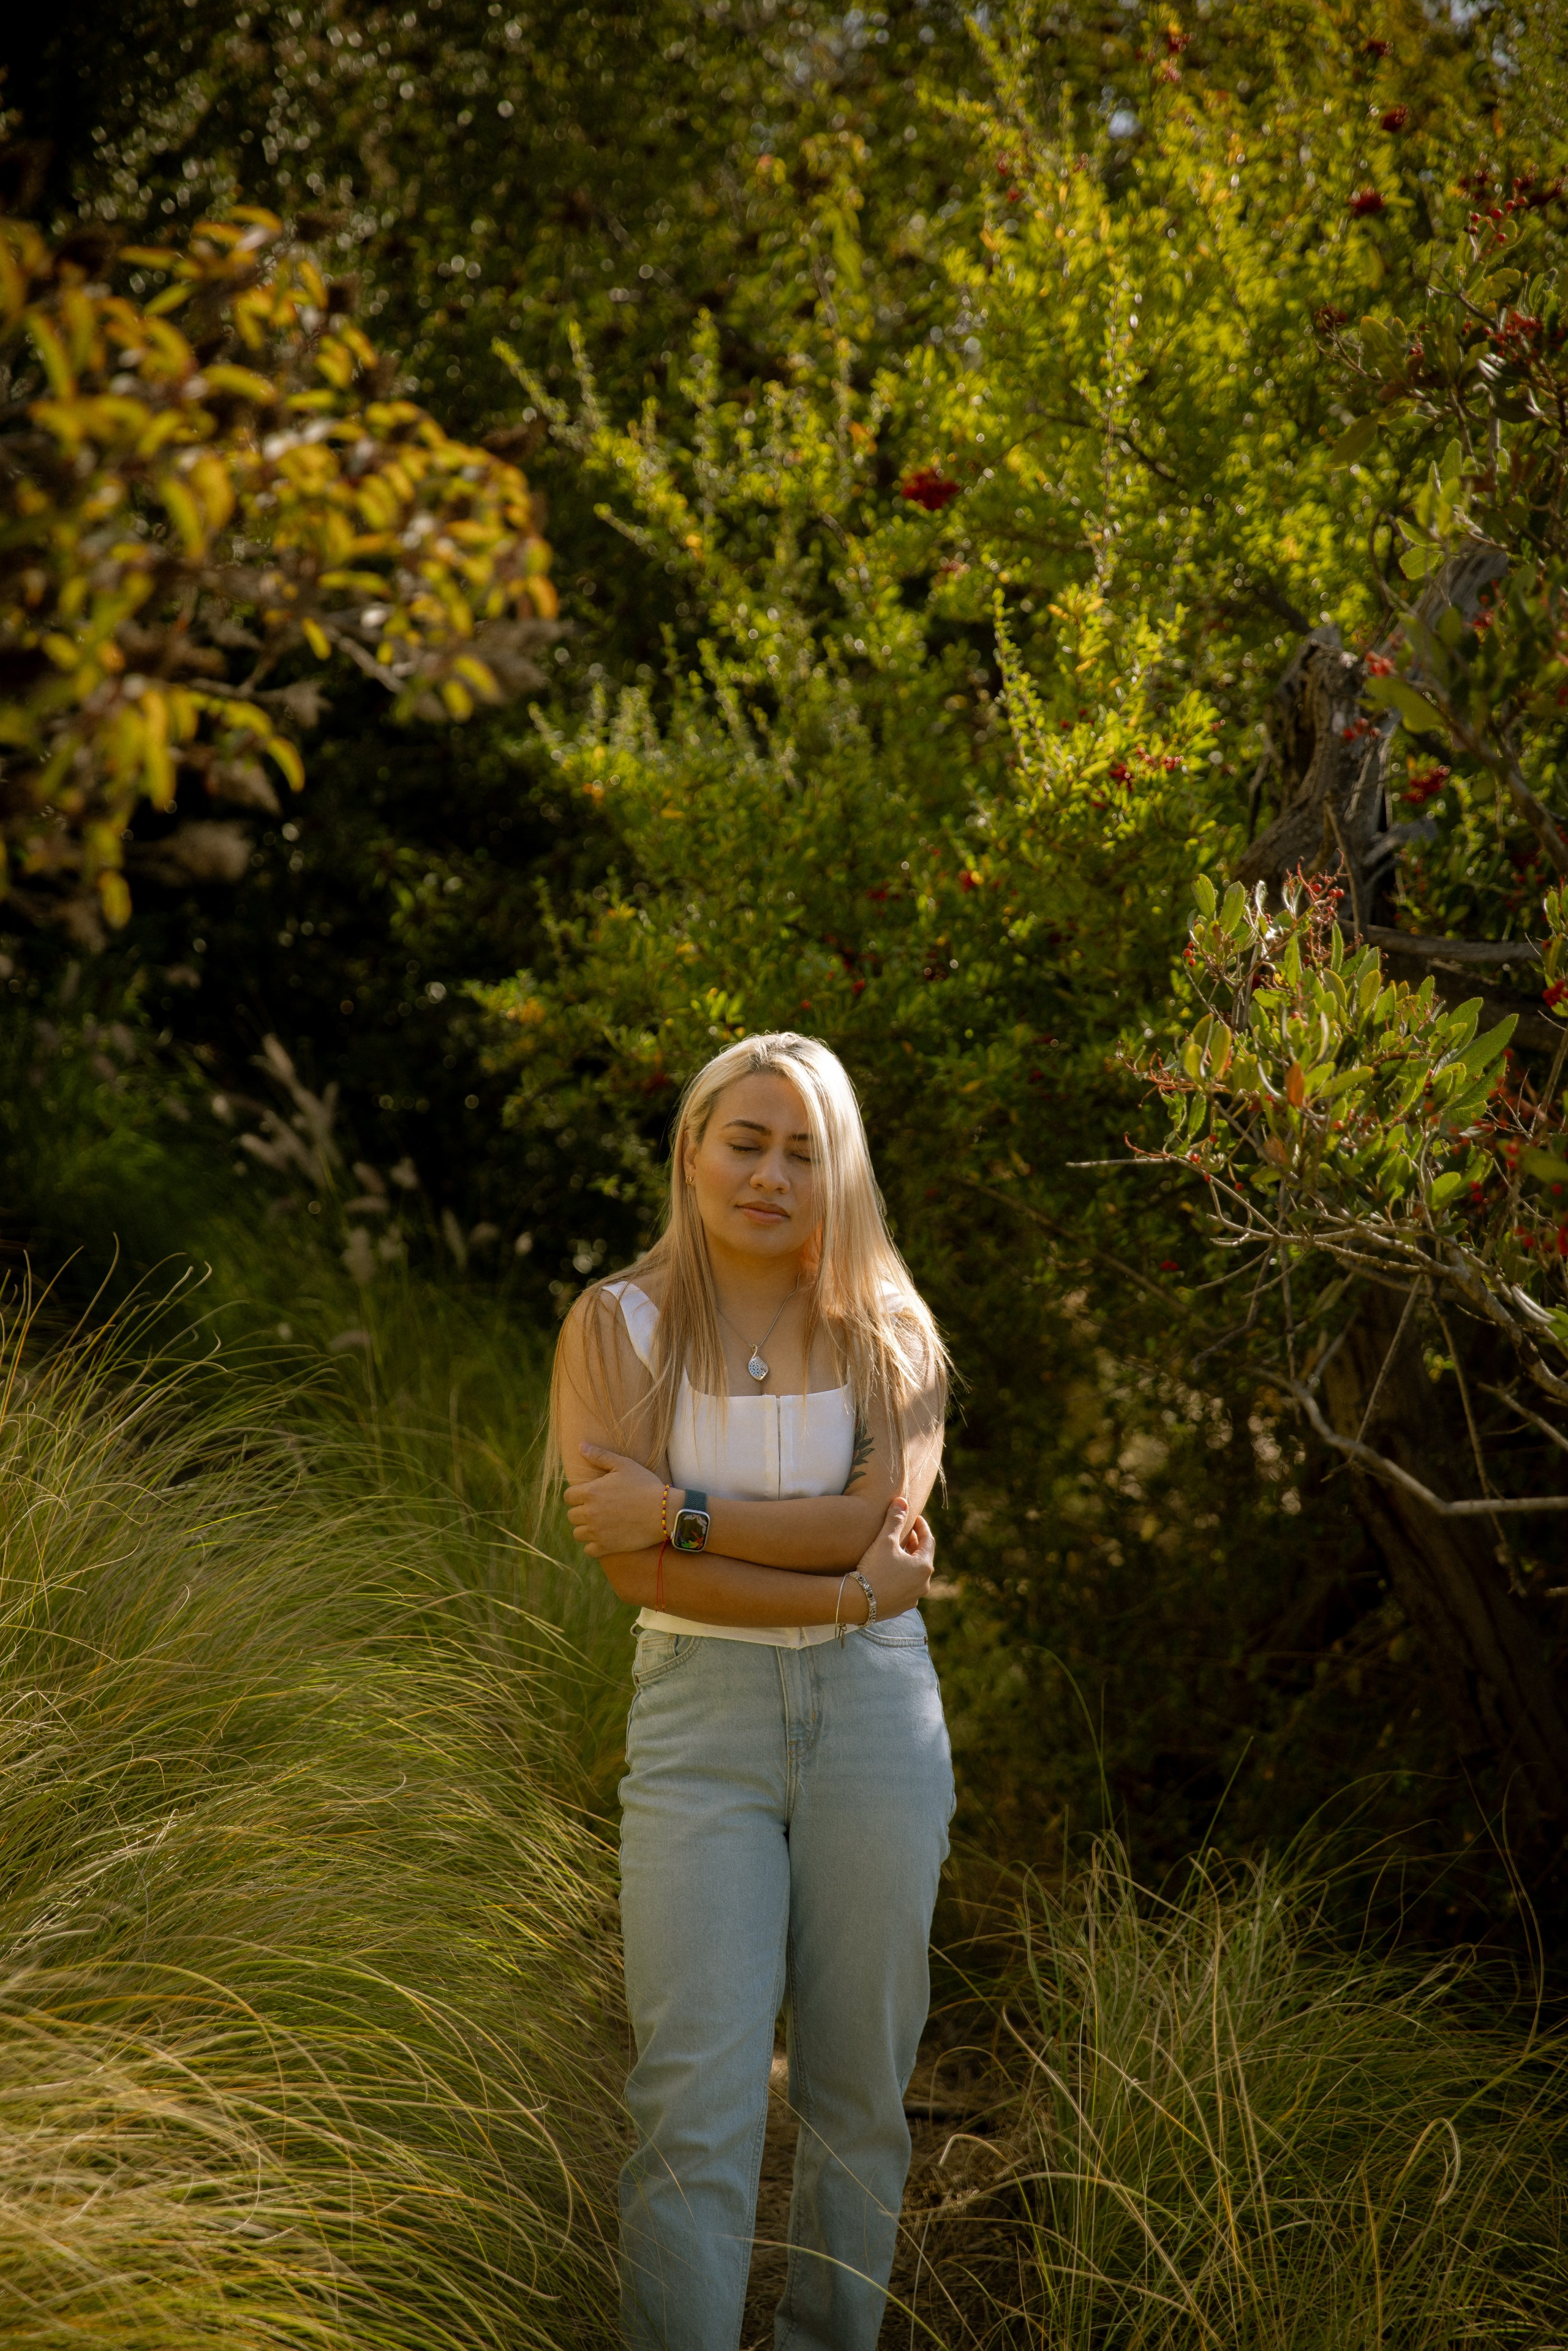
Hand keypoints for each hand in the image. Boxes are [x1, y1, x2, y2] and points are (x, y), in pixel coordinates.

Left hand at [564, 1446, 665, 1558]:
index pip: (568, 1497)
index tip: (589, 1496)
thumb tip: (580, 1445)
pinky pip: (589, 1550)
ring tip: (600, 1524)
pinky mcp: (607, 1547)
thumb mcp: (623, 1465)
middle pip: (571, 1516)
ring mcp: (597, 1531)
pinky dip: (594, 1546)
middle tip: (598, 1510)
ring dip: (586, 1529)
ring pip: (578, 1533)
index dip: (577, 1495)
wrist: (664, 1511)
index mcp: (590, 1492)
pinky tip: (604, 1538)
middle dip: (581, 1512)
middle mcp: (590, 1513)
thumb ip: (599, 1455)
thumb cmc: (645, 1485)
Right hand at [852, 1497, 933, 1622]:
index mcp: (924, 1566)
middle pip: (922, 1557)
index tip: (915, 1517)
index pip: (928, 1540)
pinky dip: (901, 1576)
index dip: (921, 1526)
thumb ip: (895, 1520)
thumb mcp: (885, 1541)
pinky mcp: (902, 1606)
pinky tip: (889, 1572)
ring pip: (914, 1574)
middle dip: (914, 1543)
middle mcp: (923, 1583)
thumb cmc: (874, 1568)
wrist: (859, 1602)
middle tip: (904, 1532)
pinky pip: (905, 1587)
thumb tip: (902, 1501)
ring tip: (896, 1551)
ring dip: (907, 1561)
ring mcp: (914, 1597)